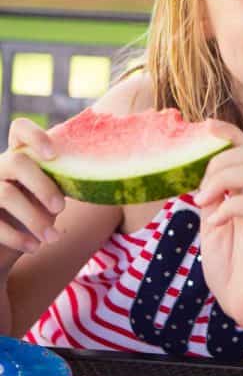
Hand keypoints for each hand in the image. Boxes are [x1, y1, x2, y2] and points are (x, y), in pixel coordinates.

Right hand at [0, 118, 65, 273]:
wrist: (13, 236)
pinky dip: (16, 237)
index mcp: (21, 152)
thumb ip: (66, 175)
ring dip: (33, 219)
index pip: (20, 128)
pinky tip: (34, 247)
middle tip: (61, 207)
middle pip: (17, 161)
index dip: (35, 135)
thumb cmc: (41, 204)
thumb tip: (99, 170)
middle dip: (42, 185)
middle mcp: (1, 165)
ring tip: (53, 238)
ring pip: (5, 194)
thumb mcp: (54, 188)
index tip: (53, 154)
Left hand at [196, 121, 242, 335]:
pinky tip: (215, 223)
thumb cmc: (232, 266)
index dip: (228, 132)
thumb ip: (211, 199)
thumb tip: (199, 178)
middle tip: (203, 190)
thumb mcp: (212, 225)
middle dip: (220, 160)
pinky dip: (228, 206)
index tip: (206, 125)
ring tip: (205, 202)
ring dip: (222, 179)